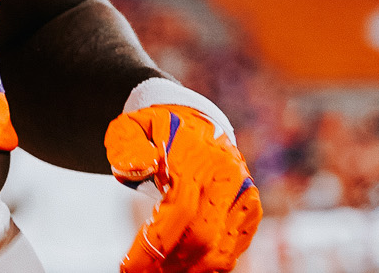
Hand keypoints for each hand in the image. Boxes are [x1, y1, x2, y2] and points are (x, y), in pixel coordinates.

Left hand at [106, 105, 261, 271]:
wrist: (195, 121)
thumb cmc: (160, 130)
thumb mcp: (133, 127)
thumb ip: (128, 147)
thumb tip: (141, 165)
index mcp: (197, 157)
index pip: (178, 212)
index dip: (153, 245)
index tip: (129, 265)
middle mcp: (227, 176)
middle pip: (203, 237)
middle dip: (171, 263)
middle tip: (145, 272)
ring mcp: (243, 193)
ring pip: (222, 249)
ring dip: (191, 268)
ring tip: (164, 271)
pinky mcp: (251, 207)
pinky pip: (235, 248)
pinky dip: (211, 263)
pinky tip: (186, 264)